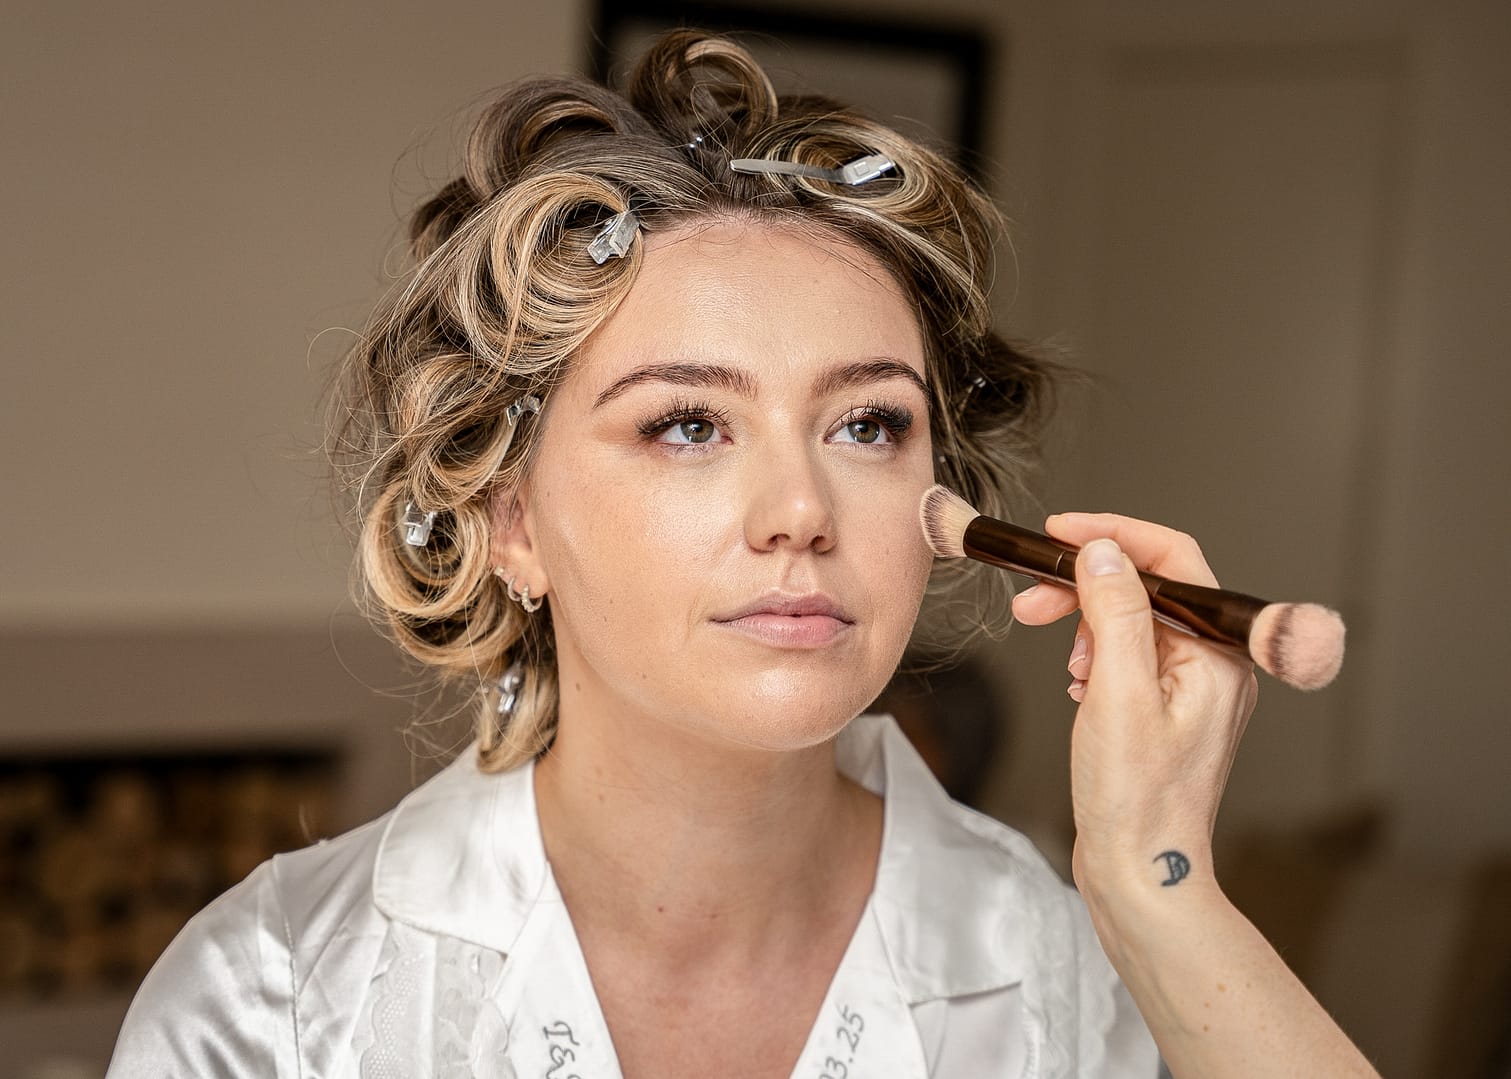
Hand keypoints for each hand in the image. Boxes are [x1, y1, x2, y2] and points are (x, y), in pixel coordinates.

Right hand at [1011, 514, 1257, 903]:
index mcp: (1218, 654)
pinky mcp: (1166, 708)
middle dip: (1085, 586)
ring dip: (1086, 626)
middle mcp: (1214, 664)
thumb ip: (1114, 613)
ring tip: (1064, 666)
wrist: (1141, 875)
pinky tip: (1078, 687)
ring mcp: (1191, 687)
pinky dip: (1093, 658)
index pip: (1172, 560)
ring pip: (1132, 621)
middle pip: (1146, 588)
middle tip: (1030, 601)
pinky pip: (1128, 655)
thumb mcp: (1117, 693)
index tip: (1057, 533)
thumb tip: (1102, 551)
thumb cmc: (1136, 801)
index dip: (1112, 536)